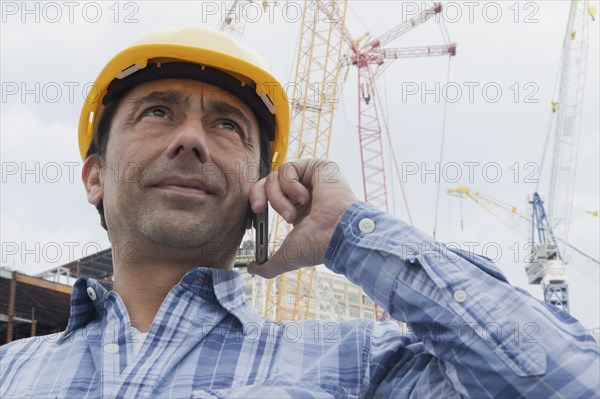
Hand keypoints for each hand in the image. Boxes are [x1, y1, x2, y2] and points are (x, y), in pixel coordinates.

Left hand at [247, 159, 357, 277]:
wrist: (336, 234)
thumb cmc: (318, 245)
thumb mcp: (287, 256)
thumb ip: (268, 266)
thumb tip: (252, 269)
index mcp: (298, 209)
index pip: (268, 197)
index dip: (255, 204)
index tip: (249, 224)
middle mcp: (303, 192)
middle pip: (266, 183)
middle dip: (257, 196)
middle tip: (258, 209)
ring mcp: (310, 178)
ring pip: (275, 177)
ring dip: (279, 198)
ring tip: (293, 214)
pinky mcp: (316, 166)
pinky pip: (287, 168)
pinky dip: (290, 185)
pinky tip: (306, 198)